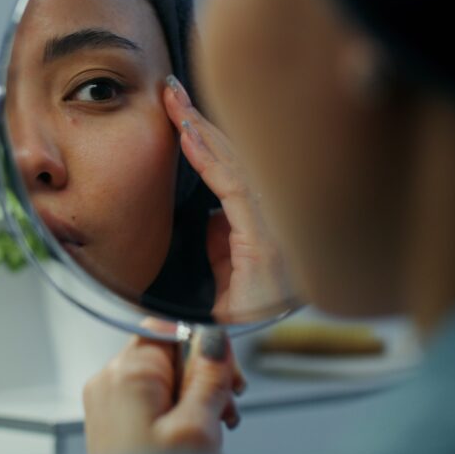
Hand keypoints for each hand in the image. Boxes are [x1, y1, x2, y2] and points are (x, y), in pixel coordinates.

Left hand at [83, 325, 245, 453]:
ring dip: (196, 397)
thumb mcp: (197, 429)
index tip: (227, 374)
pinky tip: (194, 438)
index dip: (204, 345)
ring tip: (213, 431)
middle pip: (168, 352)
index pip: (169, 325)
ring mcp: (110, 404)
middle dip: (204, 376)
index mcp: (126, 373)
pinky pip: (152, 401)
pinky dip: (178, 413)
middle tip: (225, 410)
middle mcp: (110, 381)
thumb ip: (208, 376)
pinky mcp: (115, 424)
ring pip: (164, 378)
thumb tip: (213, 334)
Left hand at [163, 75, 286, 321]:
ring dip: (204, 132)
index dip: (208, 135)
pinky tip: (188, 136)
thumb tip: (212, 212)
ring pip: (242, 166)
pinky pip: (236, 191)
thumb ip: (223, 238)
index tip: (179, 106)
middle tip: (171, 89)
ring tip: (174, 105)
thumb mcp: (224, 274)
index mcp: (272, 230)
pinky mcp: (268, 248)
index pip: (239, 169)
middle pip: (244, 158)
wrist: (230, 363)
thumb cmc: (236, 324)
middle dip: (203, 121)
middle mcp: (283, 226)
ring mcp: (279, 235)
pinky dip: (210, 159)